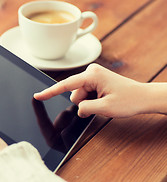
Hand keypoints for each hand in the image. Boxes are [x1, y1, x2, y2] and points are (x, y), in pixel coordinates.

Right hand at [33, 64, 150, 117]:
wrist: (143, 97)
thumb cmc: (129, 100)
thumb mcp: (105, 108)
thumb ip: (86, 109)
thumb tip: (78, 109)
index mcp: (91, 75)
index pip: (65, 85)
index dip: (50, 92)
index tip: (38, 96)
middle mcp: (90, 72)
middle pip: (74, 94)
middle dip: (83, 103)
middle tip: (101, 104)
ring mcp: (93, 75)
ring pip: (79, 95)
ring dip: (89, 102)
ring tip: (105, 101)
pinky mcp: (95, 80)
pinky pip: (85, 94)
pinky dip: (92, 100)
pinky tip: (104, 99)